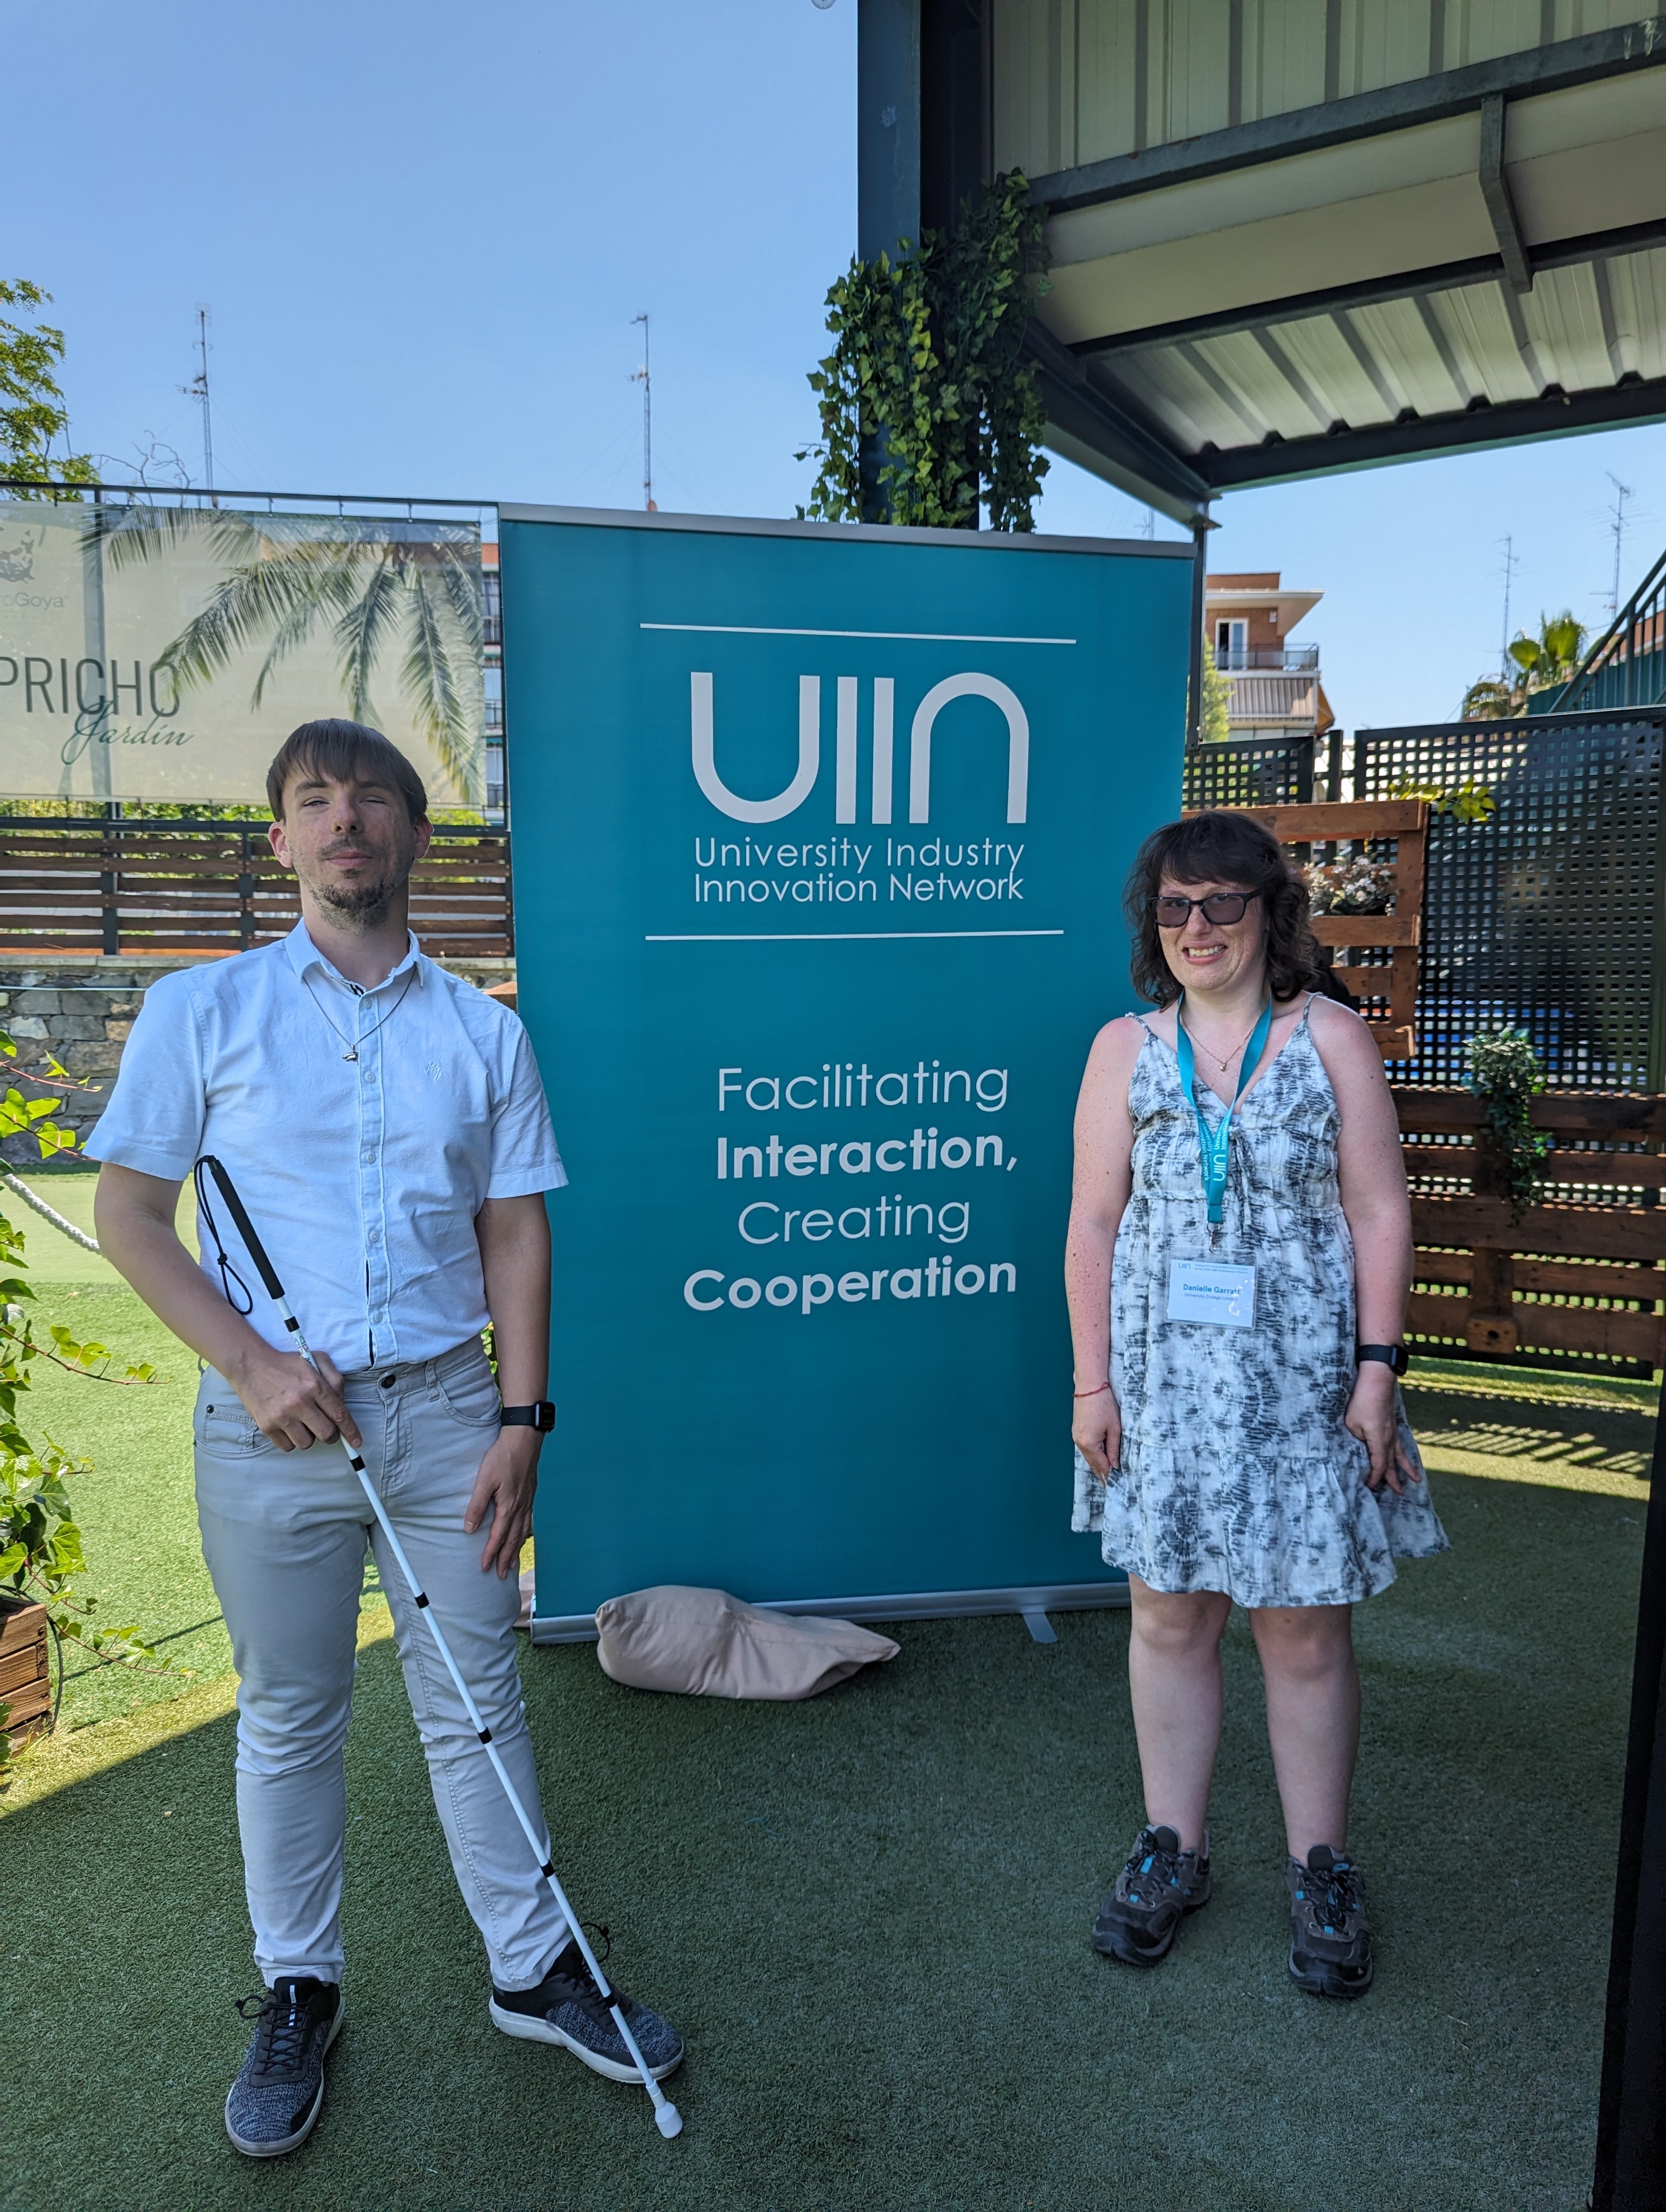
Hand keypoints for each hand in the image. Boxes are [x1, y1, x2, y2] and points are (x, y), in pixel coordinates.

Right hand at [232, 1343, 358, 1452]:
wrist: (250, 1365)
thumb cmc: (286, 1364)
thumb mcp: (316, 1360)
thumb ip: (334, 1379)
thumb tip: (342, 1403)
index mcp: (314, 1386)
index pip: (339, 1415)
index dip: (351, 1432)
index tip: (356, 1442)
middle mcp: (299, 1402)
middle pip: (326, 1434)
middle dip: (331, 1435)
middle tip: (326, 1429)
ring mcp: (281, 1416)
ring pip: (307, 1443)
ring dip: (309, 1437)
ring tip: (303, 1423)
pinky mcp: (266, 1426)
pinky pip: (287, 1447)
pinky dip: (291, 1441)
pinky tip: (289, 1427)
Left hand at [463, 1427, 540, 1577]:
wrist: (524, 1438)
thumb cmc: (503, 1456)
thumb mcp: (484, 1480)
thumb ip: (476, 1505)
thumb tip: (469, 1529)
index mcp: (507, 1506)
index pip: (497, 1537)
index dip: (491, 1554)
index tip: (485, 1568)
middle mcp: (520, 1507)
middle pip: (513, 1539)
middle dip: (506, 1559)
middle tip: (502, 1575)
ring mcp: (528, 1501)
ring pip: (522, 1532)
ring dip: (516, 1549)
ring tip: (513, 1563)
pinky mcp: (531, 1493)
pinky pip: (529, 1520)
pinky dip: (525, 1533)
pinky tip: (523, 1534)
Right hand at [1072, 1384, 1121, 1479]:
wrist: (1089, 1387)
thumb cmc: (1104, 1405)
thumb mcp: (1114, 1428)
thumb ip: (1114, 1449)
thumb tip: (1115, 1465)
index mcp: (1089, 1443)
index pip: (1101, 1465)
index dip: (1109, 1476)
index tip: (1115, 1487)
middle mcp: (1079, 1442)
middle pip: (1092, 1463)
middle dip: (1101, 1474)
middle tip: (1110, 1485)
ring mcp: (1075, 1437)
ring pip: (1087, 1456)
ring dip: (1096, 1465)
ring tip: (1106, 1475)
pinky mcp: (1075, 1431)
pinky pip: (1085, 1448)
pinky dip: (1092, 1455)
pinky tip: (1099, 1458)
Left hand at [1344, 1362, 1419, 1492]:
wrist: (1377, 1381)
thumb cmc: (1362, 1401)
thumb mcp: (1352, 1423)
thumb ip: (1356, 1438)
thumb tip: (1361, 1445)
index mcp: (1378, 1440)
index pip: (1379, 1465)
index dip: (1375, 1477)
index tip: (1370, 1485)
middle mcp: (1389, 1439)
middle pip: (1392, 1463)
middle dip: (1395, 1479)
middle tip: (1400, 1493)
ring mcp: (1393, 1431)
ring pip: (1400, 1454)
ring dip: (1407, 1468)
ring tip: (1416, 1479)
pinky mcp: (1392, 1424)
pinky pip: (1399, 1444)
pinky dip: (1403, 1454)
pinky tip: (1404, 1456)